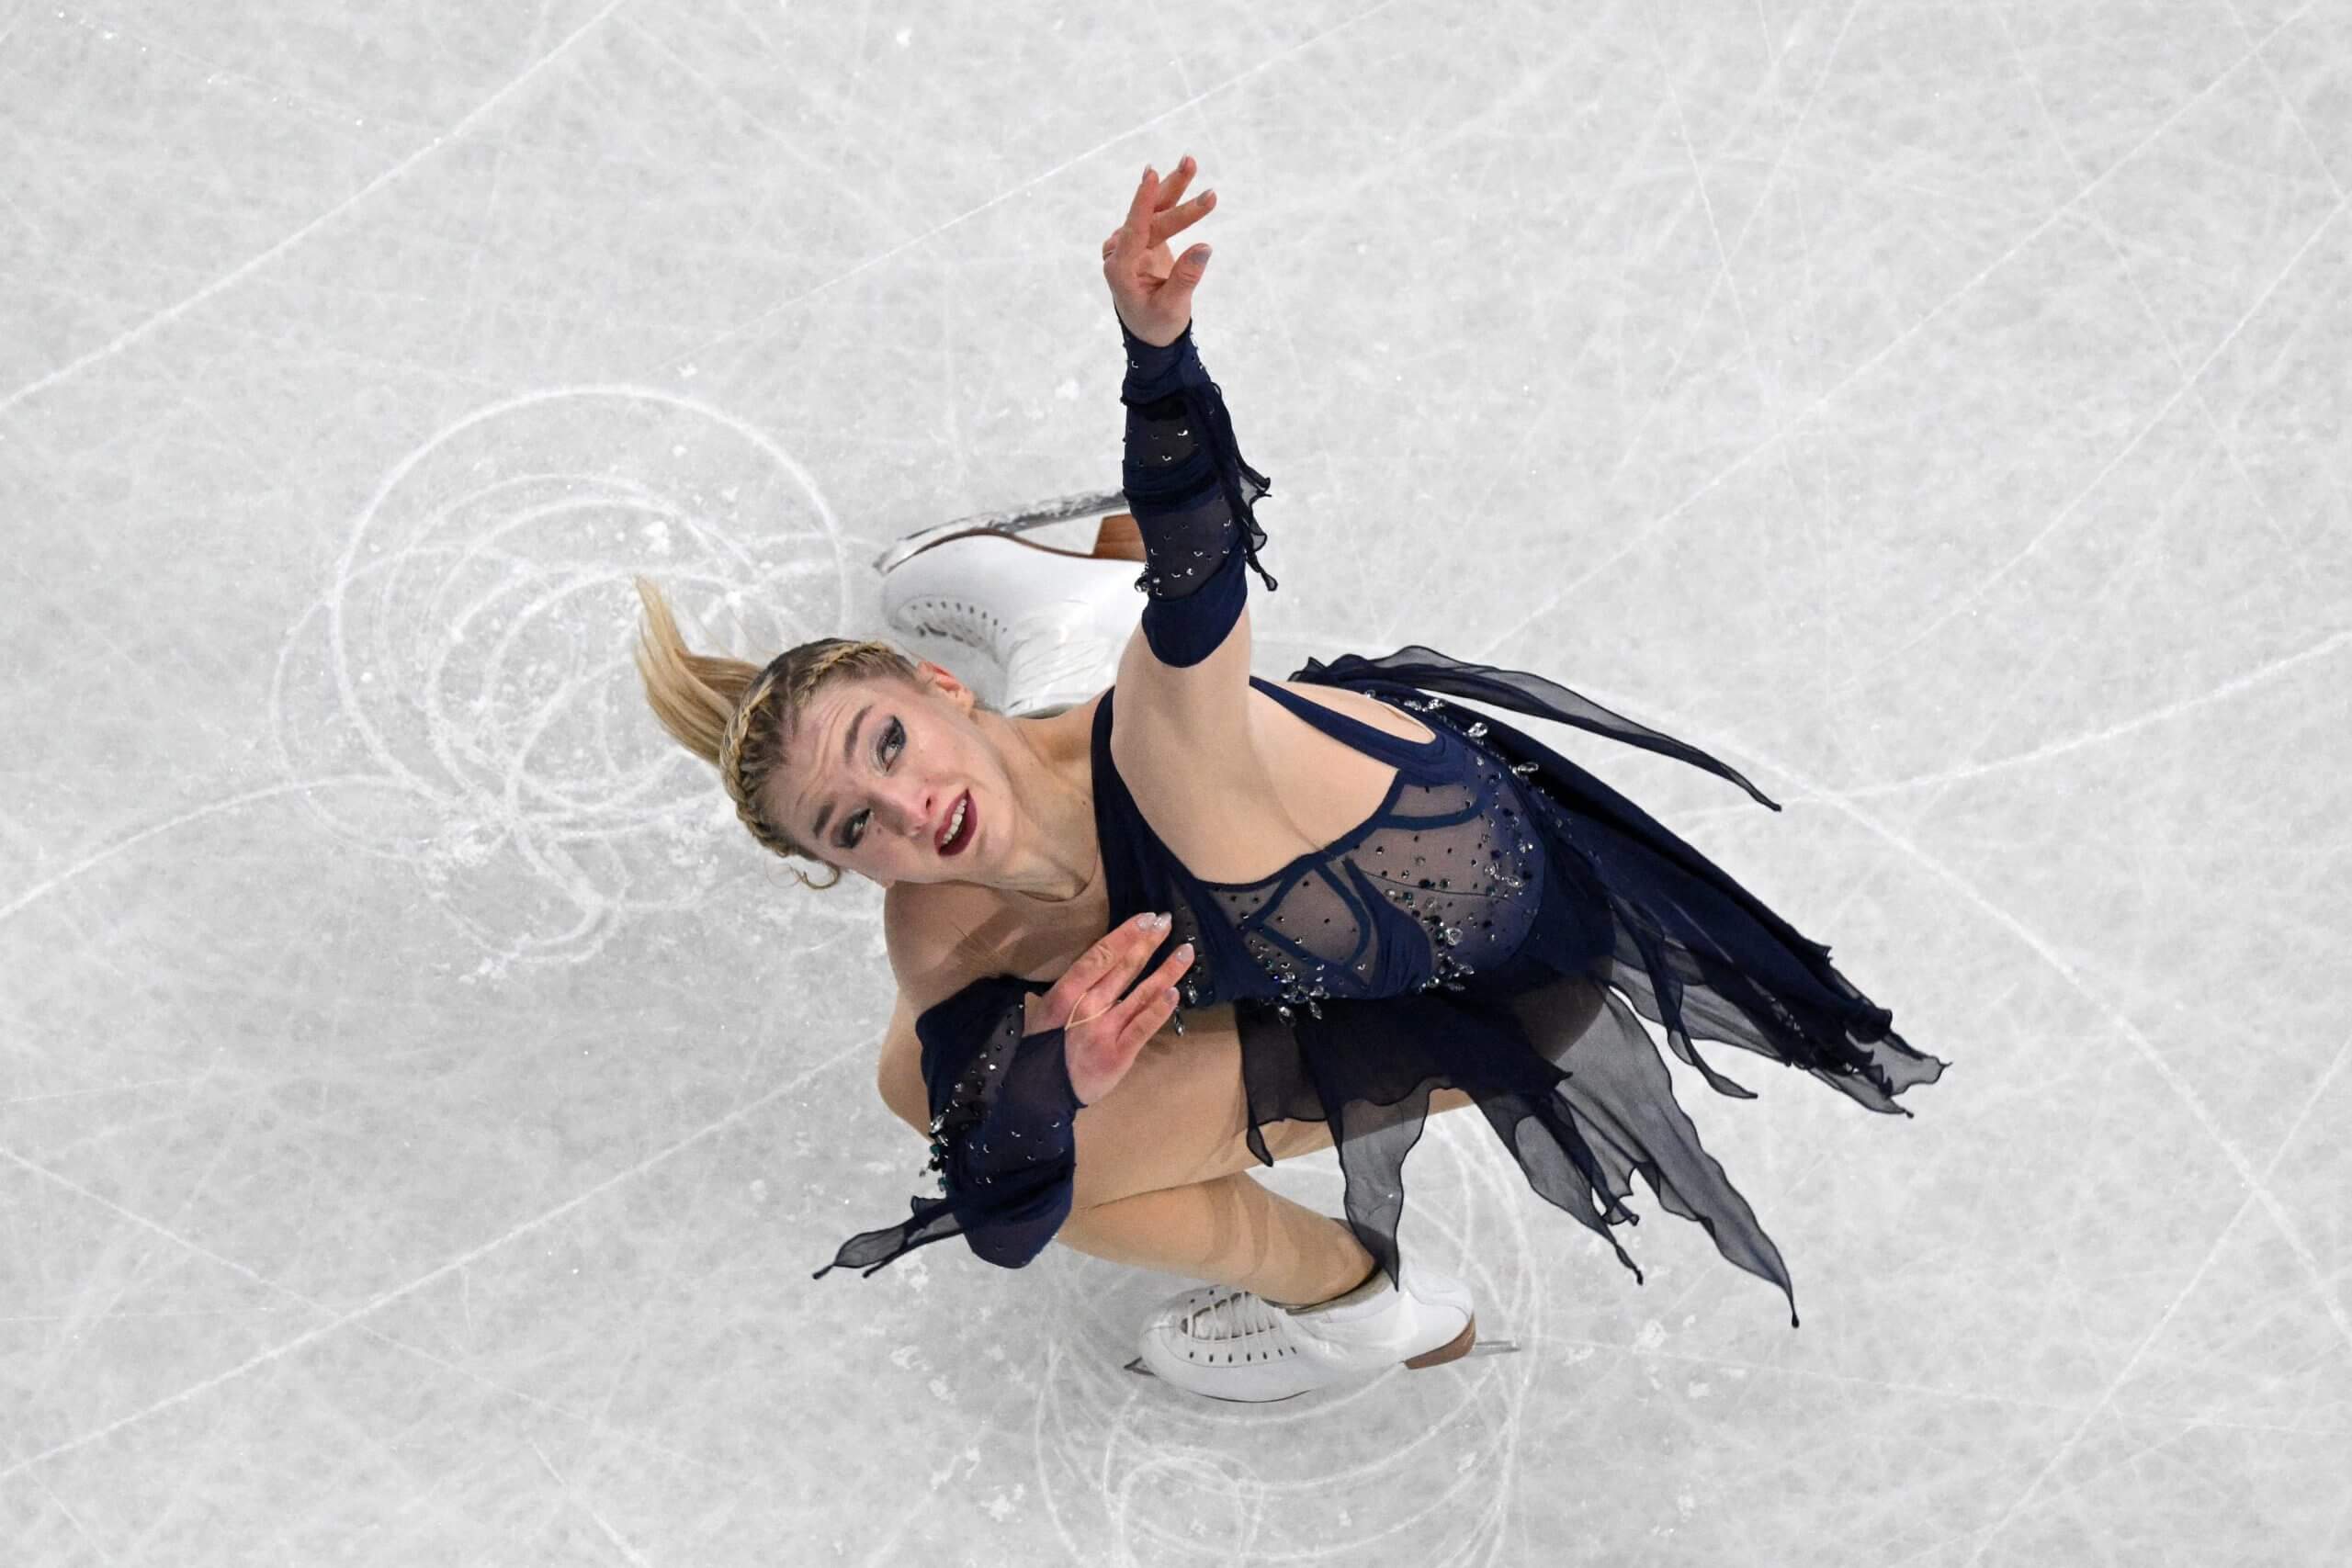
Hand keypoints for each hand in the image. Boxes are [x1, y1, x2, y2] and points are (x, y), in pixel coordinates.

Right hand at [1027, 911, 1193, 1104]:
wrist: (1041, 1092)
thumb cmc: (1045, 1047)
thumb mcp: (1048, 1010)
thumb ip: (1073, 989)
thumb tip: (1097, 963)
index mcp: (1067, 992)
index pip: (1100, 956)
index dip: (1126, 934)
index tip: (1146, 918)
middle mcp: (1088, 1007)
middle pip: (1124, 968)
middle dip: (1148, 942)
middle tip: (1167, 922)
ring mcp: (1106, 1030)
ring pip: (1141, 993)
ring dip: (1167, 971)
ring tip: (1186, 951)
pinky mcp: (1120, 1053)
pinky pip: (1143, 1027)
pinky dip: (1160, 1009)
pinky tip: (1176, 993)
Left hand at [1102, 155, 1216, 348]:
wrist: (1151, 331)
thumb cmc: (1157, 324)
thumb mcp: (1172, 307)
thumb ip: (1185, 278)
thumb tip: (1205, 246)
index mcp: (1120, 270)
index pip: (1132, 231)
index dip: (1142, 203)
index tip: (1150, 175)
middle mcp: (1120, 252)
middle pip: (1150, 221)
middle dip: (1180, 206)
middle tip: (1211, 196)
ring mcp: (1130, 243)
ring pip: (1154, 211)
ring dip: (1173, 188)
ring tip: (1191, 162)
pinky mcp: (1142, 239)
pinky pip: (1158, 214)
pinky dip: (1172, 197)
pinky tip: (1181, 174)